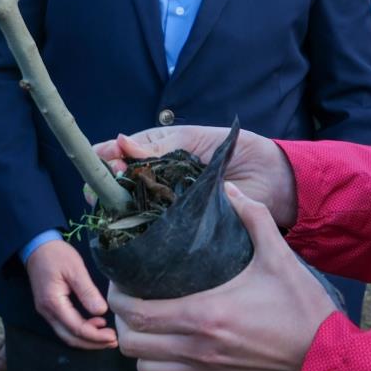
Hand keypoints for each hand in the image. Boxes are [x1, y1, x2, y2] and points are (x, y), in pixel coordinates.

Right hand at [25, 238, 118, 349]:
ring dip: (87, 339)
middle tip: (113, 342)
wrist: (37, 246)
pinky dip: (80, 331)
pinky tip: (95, 325)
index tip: (113, 336)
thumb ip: (87, 292)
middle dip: (92, 343)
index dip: (95, 335)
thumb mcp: (75, 269)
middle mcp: (47, 312)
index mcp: (53, 303)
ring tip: (107, 337)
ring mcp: (46, 312)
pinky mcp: (49, 308)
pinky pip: (65, 327)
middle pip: (70, 338)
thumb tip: (102, 312)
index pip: (76, 328)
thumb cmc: (56, 255)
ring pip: (67, 335)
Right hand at [93, 124, 298, 228]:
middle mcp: (158, 179)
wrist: (271, 178)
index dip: (106, 157)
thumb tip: (121, 143)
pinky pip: (157, 227)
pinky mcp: (181, 226)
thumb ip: (159, 146)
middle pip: (121, 183)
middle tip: (107, 187)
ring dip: (121, 207)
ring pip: (133, 207)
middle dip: (108, 184)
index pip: (121, 153)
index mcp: (159, 151)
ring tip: (115, 207)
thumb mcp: (193, 141)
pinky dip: (142, 228)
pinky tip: (133, 230)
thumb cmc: (235, 152)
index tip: (98, 161)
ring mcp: (168, 204)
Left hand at [111, 187, 336, 370]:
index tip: (121, 277)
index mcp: (205, 313)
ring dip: (138, 345)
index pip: (137, 313)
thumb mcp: (279, 256)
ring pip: (145, 369)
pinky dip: (160, 368)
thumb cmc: (302, 307)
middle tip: (129, 296)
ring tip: (145, 319)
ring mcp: (204, 367)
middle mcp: (197, 346)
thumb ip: (254, 217)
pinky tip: (169, 344)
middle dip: (120, 320)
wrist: (324, 355)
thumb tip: (230, 189)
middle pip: (130, 343)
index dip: (117, 296)